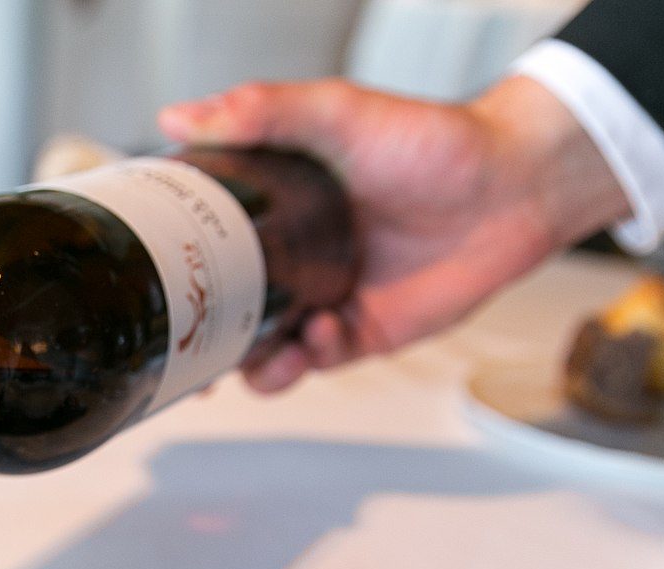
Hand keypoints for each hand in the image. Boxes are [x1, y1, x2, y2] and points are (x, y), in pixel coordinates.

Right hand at [159, 77, 631, 391]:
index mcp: (273, 204)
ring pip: (260, 348)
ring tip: (259, 353)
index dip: (171, 264)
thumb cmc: (434, 142)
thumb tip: (179, 116)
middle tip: (187, 344)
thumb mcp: (337, 111)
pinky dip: (307, 358)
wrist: (513, 187)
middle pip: (221, 307)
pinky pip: (314, 361)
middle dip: (199, 336)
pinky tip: (321, 332)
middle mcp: (290, 254)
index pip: (201, 240)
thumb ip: (261, 111)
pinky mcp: (359, 331)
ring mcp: (322, 296)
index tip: (150, 278)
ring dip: (249, 361)